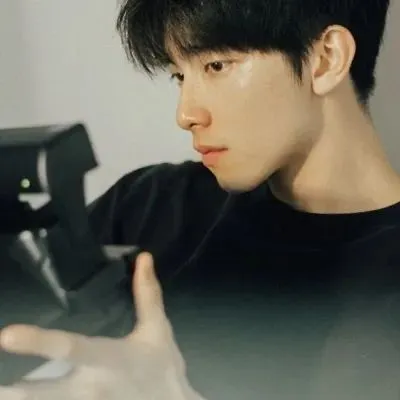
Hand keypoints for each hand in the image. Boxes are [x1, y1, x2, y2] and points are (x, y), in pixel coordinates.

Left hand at [0, 253, 204, 399]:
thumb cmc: (162, 368)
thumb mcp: (158, 329)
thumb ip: (147, 293)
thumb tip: (143, 257)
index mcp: (109, 359)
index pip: (70, 348)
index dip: (38, 341)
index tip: (5, 334)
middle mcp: (91, 388)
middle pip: (42, 393)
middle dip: (12, 393)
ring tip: (1, 392)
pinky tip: (19, 397)